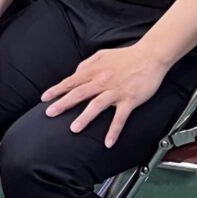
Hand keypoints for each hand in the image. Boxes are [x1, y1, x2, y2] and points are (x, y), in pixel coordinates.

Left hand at [42, 43, 169, 147]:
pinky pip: (120, 117)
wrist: (151, 55)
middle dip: (63, 104)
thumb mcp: (103, 55)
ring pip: (97, 105)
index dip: (57, 90)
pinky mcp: (130, 99)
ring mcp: (117, 91)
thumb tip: (75, 73)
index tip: (45, 99)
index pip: (72, 81)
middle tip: (50, 113)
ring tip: (74, 129)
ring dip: (85, 117)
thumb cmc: (127, 56)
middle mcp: (103, 80)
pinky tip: (108, 142)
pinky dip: (114, 130)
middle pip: (79, 93)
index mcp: (96, 70)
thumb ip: (87, 64)